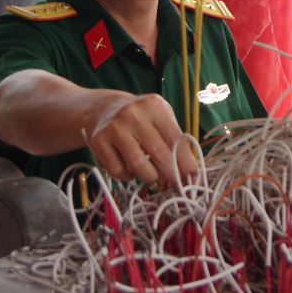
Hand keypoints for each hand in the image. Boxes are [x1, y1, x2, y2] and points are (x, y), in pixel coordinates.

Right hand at [83, 91, 199, 185]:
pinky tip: (131, 169)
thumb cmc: (141, 118)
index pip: (175, 139)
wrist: (104, 109)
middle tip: (178, 186)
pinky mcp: (98, 142)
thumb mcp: (160, 117)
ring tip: (152, 175)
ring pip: (138, 166)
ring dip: (150, 177)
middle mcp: (133, 114)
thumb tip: (190, 171)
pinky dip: (128, 177)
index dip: (186, 162)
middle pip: (159, 154)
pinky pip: (118, 171)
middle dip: (172, 175)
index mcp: (154, 106)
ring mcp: (114, 127)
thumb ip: (174, 138)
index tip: (193, 177)